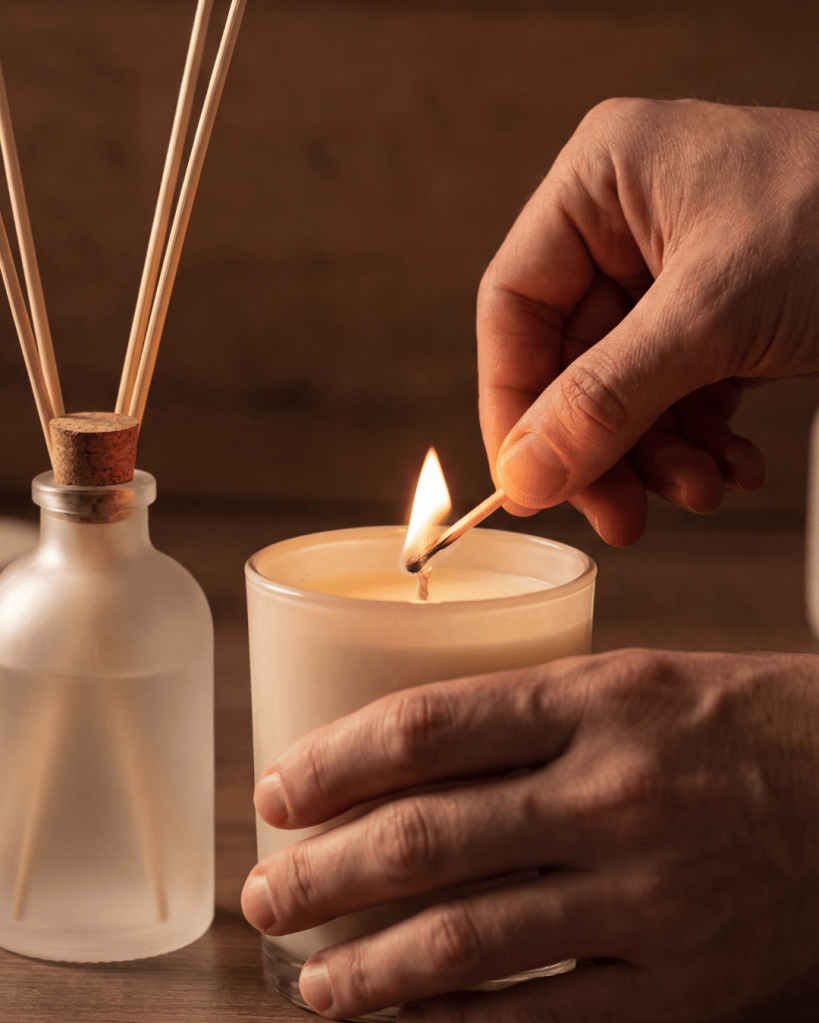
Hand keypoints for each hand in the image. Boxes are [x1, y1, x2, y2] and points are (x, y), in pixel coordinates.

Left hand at [242, 649, 818, 1020]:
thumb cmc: (752, 724)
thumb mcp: (645, 685)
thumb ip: (537, 718)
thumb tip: (414, 756)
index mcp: (601, 698)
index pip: (428, 725)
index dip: (334, 762)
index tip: (280, 790)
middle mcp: (615, 792)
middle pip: (428, 837)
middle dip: (323, 872)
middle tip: (265, 892)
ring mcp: (650, 896)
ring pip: (468, 940)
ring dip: (368, 966)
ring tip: (310, 978)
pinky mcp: (685, 985)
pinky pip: (543, 1017)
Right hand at [478, 99, 818, 544]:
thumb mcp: (715, 315)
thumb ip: (607, 398)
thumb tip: (525, 474)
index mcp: (599, 182)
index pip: (515, 308)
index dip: (513, 403)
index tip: (530, 482)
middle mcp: (624, 223)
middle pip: (570, 361)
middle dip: (603, 446)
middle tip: (620, 516)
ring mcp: (670, 270)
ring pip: (623, 388)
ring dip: (657, 454)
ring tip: (701, 491)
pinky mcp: (714, 312)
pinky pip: (676, 391)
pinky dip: (699, 440)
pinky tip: (731, 467)